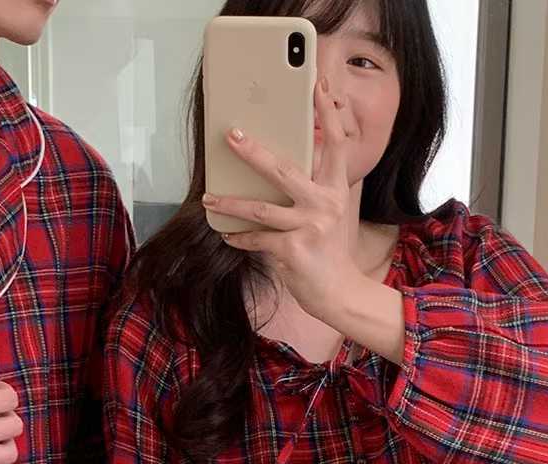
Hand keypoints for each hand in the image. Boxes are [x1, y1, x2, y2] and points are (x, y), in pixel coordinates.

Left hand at [202, 76, 359, 323]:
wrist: (338, 292)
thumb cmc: (328, 250)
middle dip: (254, 152)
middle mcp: (325, 203)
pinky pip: (257, 239)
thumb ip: (311, 189)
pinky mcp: (293, 250)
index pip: (336, 144)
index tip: (317, 87)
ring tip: (209, 199)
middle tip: (231, 135)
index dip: (327, 114)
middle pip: (285, 169)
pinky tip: (227, 235)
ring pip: (261, 208)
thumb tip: (276, 167)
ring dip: (230, 203)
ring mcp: (309, 226)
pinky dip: (239, 237)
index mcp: (337, 189)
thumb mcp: (328, 213)